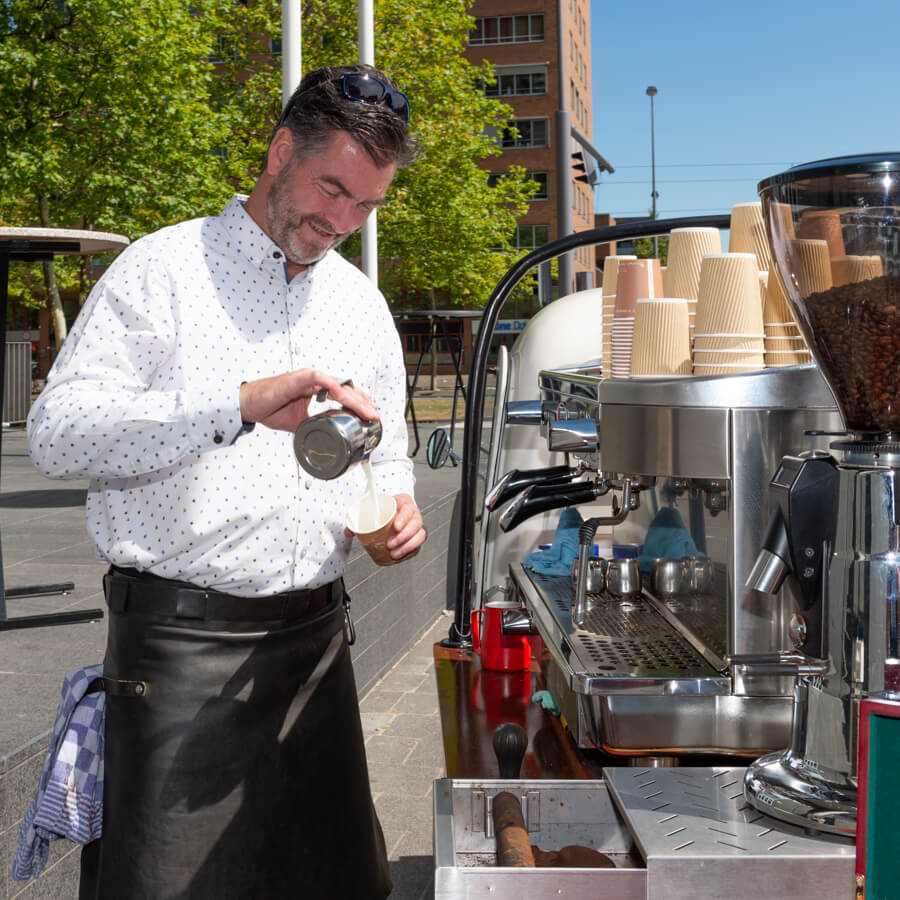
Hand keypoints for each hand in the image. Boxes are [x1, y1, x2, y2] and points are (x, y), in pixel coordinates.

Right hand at [239, 370, 377, 431]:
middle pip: (347, 388)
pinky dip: (336, 390)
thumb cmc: (269, 408)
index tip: (370, 414)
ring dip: (355, 398)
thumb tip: (325, 437)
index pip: (344, 393)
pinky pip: (324, 381)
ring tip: (367, 411)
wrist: (250, 405)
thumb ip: (313, 425)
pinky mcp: (301, 377)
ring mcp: (309, 377)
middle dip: (363, 402)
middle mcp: (315, 380)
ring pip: (339, 385)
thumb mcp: (299, 423)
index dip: (359, 402)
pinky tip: (346, 399)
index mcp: (316, 387)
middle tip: (374, 415)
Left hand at [345, 493, 425, 562]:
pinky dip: (410, 552)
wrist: (392, 509)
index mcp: (404, 502)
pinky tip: (400, 556)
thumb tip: (348, 531)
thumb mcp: (374, 509)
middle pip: (416, 524)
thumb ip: (359, 520)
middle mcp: (414, 514)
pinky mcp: (417, 537)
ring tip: (394, 553)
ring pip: (420, 535)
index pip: (408, 508)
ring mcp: (417, 526)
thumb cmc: (384, 508)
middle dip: (403, 536)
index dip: (404, 518)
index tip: (395, 526)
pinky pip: (418, 545)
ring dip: (407, 546)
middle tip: (389, 544)